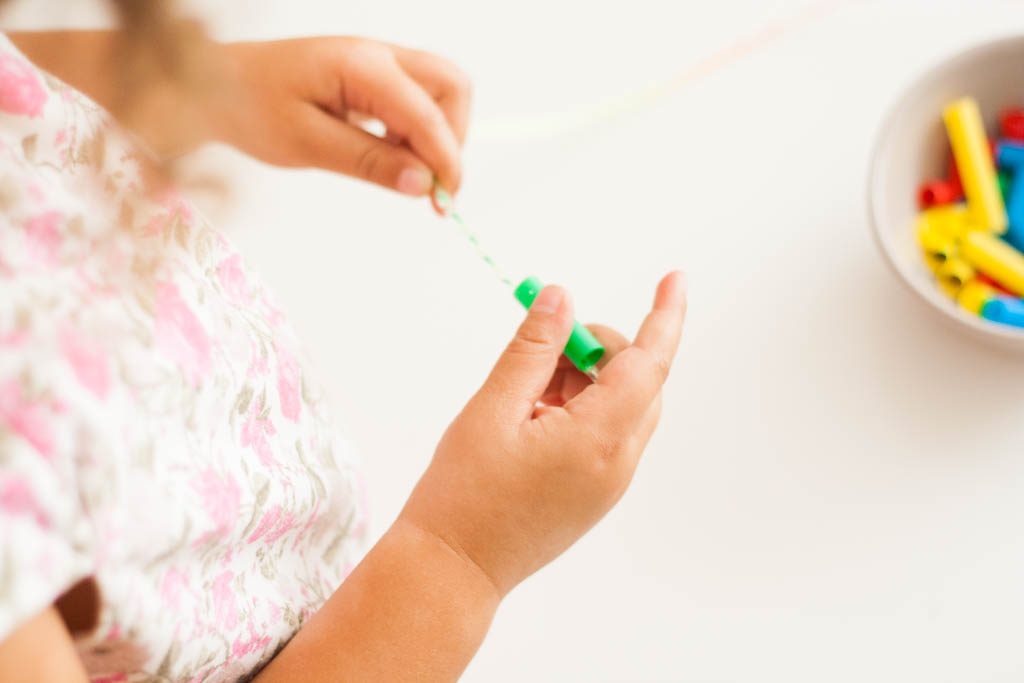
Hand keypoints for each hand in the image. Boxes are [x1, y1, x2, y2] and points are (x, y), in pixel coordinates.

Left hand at [208, 37, 470, 203]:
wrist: (213, 84)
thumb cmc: (249, 106)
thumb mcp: (306, 144)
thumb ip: (369, 163)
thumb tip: (422, 184)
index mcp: (361, 66)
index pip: (427, 114)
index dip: (445, 161)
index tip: (443, 204)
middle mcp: (379, 55)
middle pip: (451, 87)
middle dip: (453, 139)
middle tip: (431, 187)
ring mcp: (379, 62)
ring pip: (441, 92)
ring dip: (438, 136)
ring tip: (407, 174)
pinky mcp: (374, 77)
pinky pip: (418, 100)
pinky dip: (418, 133)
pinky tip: (391, 158)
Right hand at [399, 271, 686, 595]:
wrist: (452, 572)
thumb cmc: (464, 495)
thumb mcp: (493, 408)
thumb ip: (532, 348)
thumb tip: (561, 299)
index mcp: (598, 440)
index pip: (648, 363)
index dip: (664, 316)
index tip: (675, 279)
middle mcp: (616, 464)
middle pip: (637, 383)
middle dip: (600, 349)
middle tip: (548, 338)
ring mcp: (608, 484)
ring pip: (620, 408)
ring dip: (583, 379)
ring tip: (524, 386)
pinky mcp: (593, 494)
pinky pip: (604, 434)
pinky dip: (577, 408)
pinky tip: (530, 412)